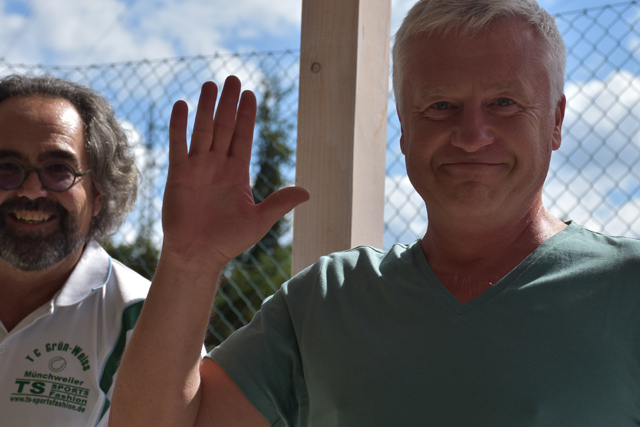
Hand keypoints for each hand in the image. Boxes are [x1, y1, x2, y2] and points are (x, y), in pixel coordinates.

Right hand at [161, 76, 309, 268]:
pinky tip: (183, 106)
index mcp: (238, 173)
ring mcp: (197, 168)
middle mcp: (218, 165)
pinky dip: (180, 126)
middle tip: (232, 78)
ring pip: (202, 131)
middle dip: (228, 104)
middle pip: (224, 127)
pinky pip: (179, 146)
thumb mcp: (259, 220)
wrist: (198, 255)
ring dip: (205, 108)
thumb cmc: (228, 241)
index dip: (246, 115)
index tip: (250, 94)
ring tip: (210, 85)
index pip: (243, 137)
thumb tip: (308, 192)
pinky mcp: (178, 175)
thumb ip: (280, 203)